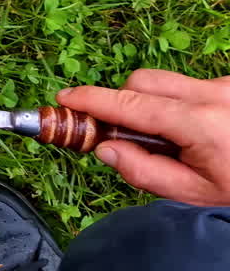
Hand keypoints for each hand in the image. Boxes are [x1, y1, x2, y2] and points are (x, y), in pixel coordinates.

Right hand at [57, 69, 229, 206]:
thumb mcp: (196, 194)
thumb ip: (144, 172)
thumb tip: (104, 148)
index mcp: (201, 123)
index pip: (130, 105)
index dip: (91, 100)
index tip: (63, 100)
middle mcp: (213, 94)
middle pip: (143, 81)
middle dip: (123, 102)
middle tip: (124, 136)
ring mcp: (226, 84)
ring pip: (166, 81)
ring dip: (153, 103)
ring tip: (173, 139)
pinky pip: (189, 85)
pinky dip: (180, 104)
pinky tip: (200, 133)